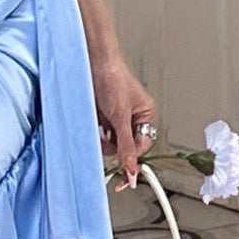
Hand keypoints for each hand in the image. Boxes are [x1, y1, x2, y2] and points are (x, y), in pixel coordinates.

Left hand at [90, 45, 155, 186]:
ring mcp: (117, 115)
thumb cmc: (112, 77)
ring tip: (99, 129)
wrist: (93, 61)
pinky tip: (94, 124)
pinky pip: (101, 133)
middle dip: (115, 147)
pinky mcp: (102, 114)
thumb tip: (132, 168)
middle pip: (126, 145)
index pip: (142, 146)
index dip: (133, 161)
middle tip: (107, 145)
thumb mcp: (120, 117)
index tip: (126, 177)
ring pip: (112, 141)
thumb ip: (126, 145)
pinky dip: (96, 133)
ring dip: (104, 140)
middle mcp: (133, 116)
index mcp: (145, 114)